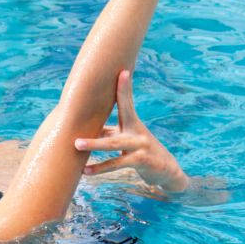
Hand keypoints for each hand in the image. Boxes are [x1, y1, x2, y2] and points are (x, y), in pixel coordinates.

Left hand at [75, 70, 190, 191]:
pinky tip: (85, 171)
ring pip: (114, 144)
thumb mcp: (127, 140)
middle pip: (121, 117)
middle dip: (107, 101)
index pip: (127, 103)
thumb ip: (109, 133)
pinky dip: (100, 168)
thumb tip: (86, 125)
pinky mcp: (142, 161)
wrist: (167, 171)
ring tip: (76, 144)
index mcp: (133, 123)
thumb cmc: (141, 152)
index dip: (125, 88)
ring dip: (94, 144)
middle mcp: (138, 131)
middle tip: (88, 100)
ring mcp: (141, 145)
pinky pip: (117, 164)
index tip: (122, 71)